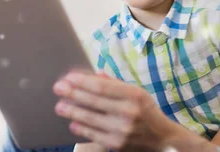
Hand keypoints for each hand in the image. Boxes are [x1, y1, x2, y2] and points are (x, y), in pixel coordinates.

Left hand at [53, 72, 210, 150]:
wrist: (162, 138)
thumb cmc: (147, 111)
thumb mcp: (138, 92)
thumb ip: (116, 84)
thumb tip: (95, 74)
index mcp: (134, 95)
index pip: (103, 87)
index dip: (83, 82)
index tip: (69, 77)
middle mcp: (128, 111)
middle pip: (94, 101)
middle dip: (73, 93)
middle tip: (58, 88)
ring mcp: (121, 130)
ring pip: (90, 118)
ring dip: (72, 111)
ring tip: (60, 106)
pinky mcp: (116, 144)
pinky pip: (93, 134)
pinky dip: (81, 128)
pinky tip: (72, 122)